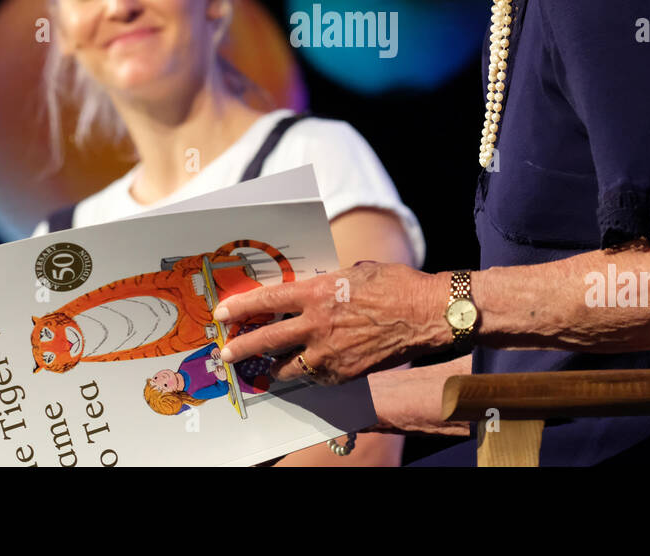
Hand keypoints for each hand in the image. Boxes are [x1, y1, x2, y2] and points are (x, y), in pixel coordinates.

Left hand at [211, 261, 446, 384]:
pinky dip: (307, 373)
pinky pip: (315, 376)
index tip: (223, 314)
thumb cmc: (394, 285)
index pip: (268, 301)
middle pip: (267, 340)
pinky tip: (304, 369)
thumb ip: (326, 284)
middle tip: (226, 352)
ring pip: (287, 366)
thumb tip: (310, 291)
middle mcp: (317, 324)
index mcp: (317, 293)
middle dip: (242, 347)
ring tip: (262, 367)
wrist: (425, 313)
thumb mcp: (352, 273)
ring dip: (272, 367)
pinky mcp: (344, 373)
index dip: (241, 308)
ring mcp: (329, 353)